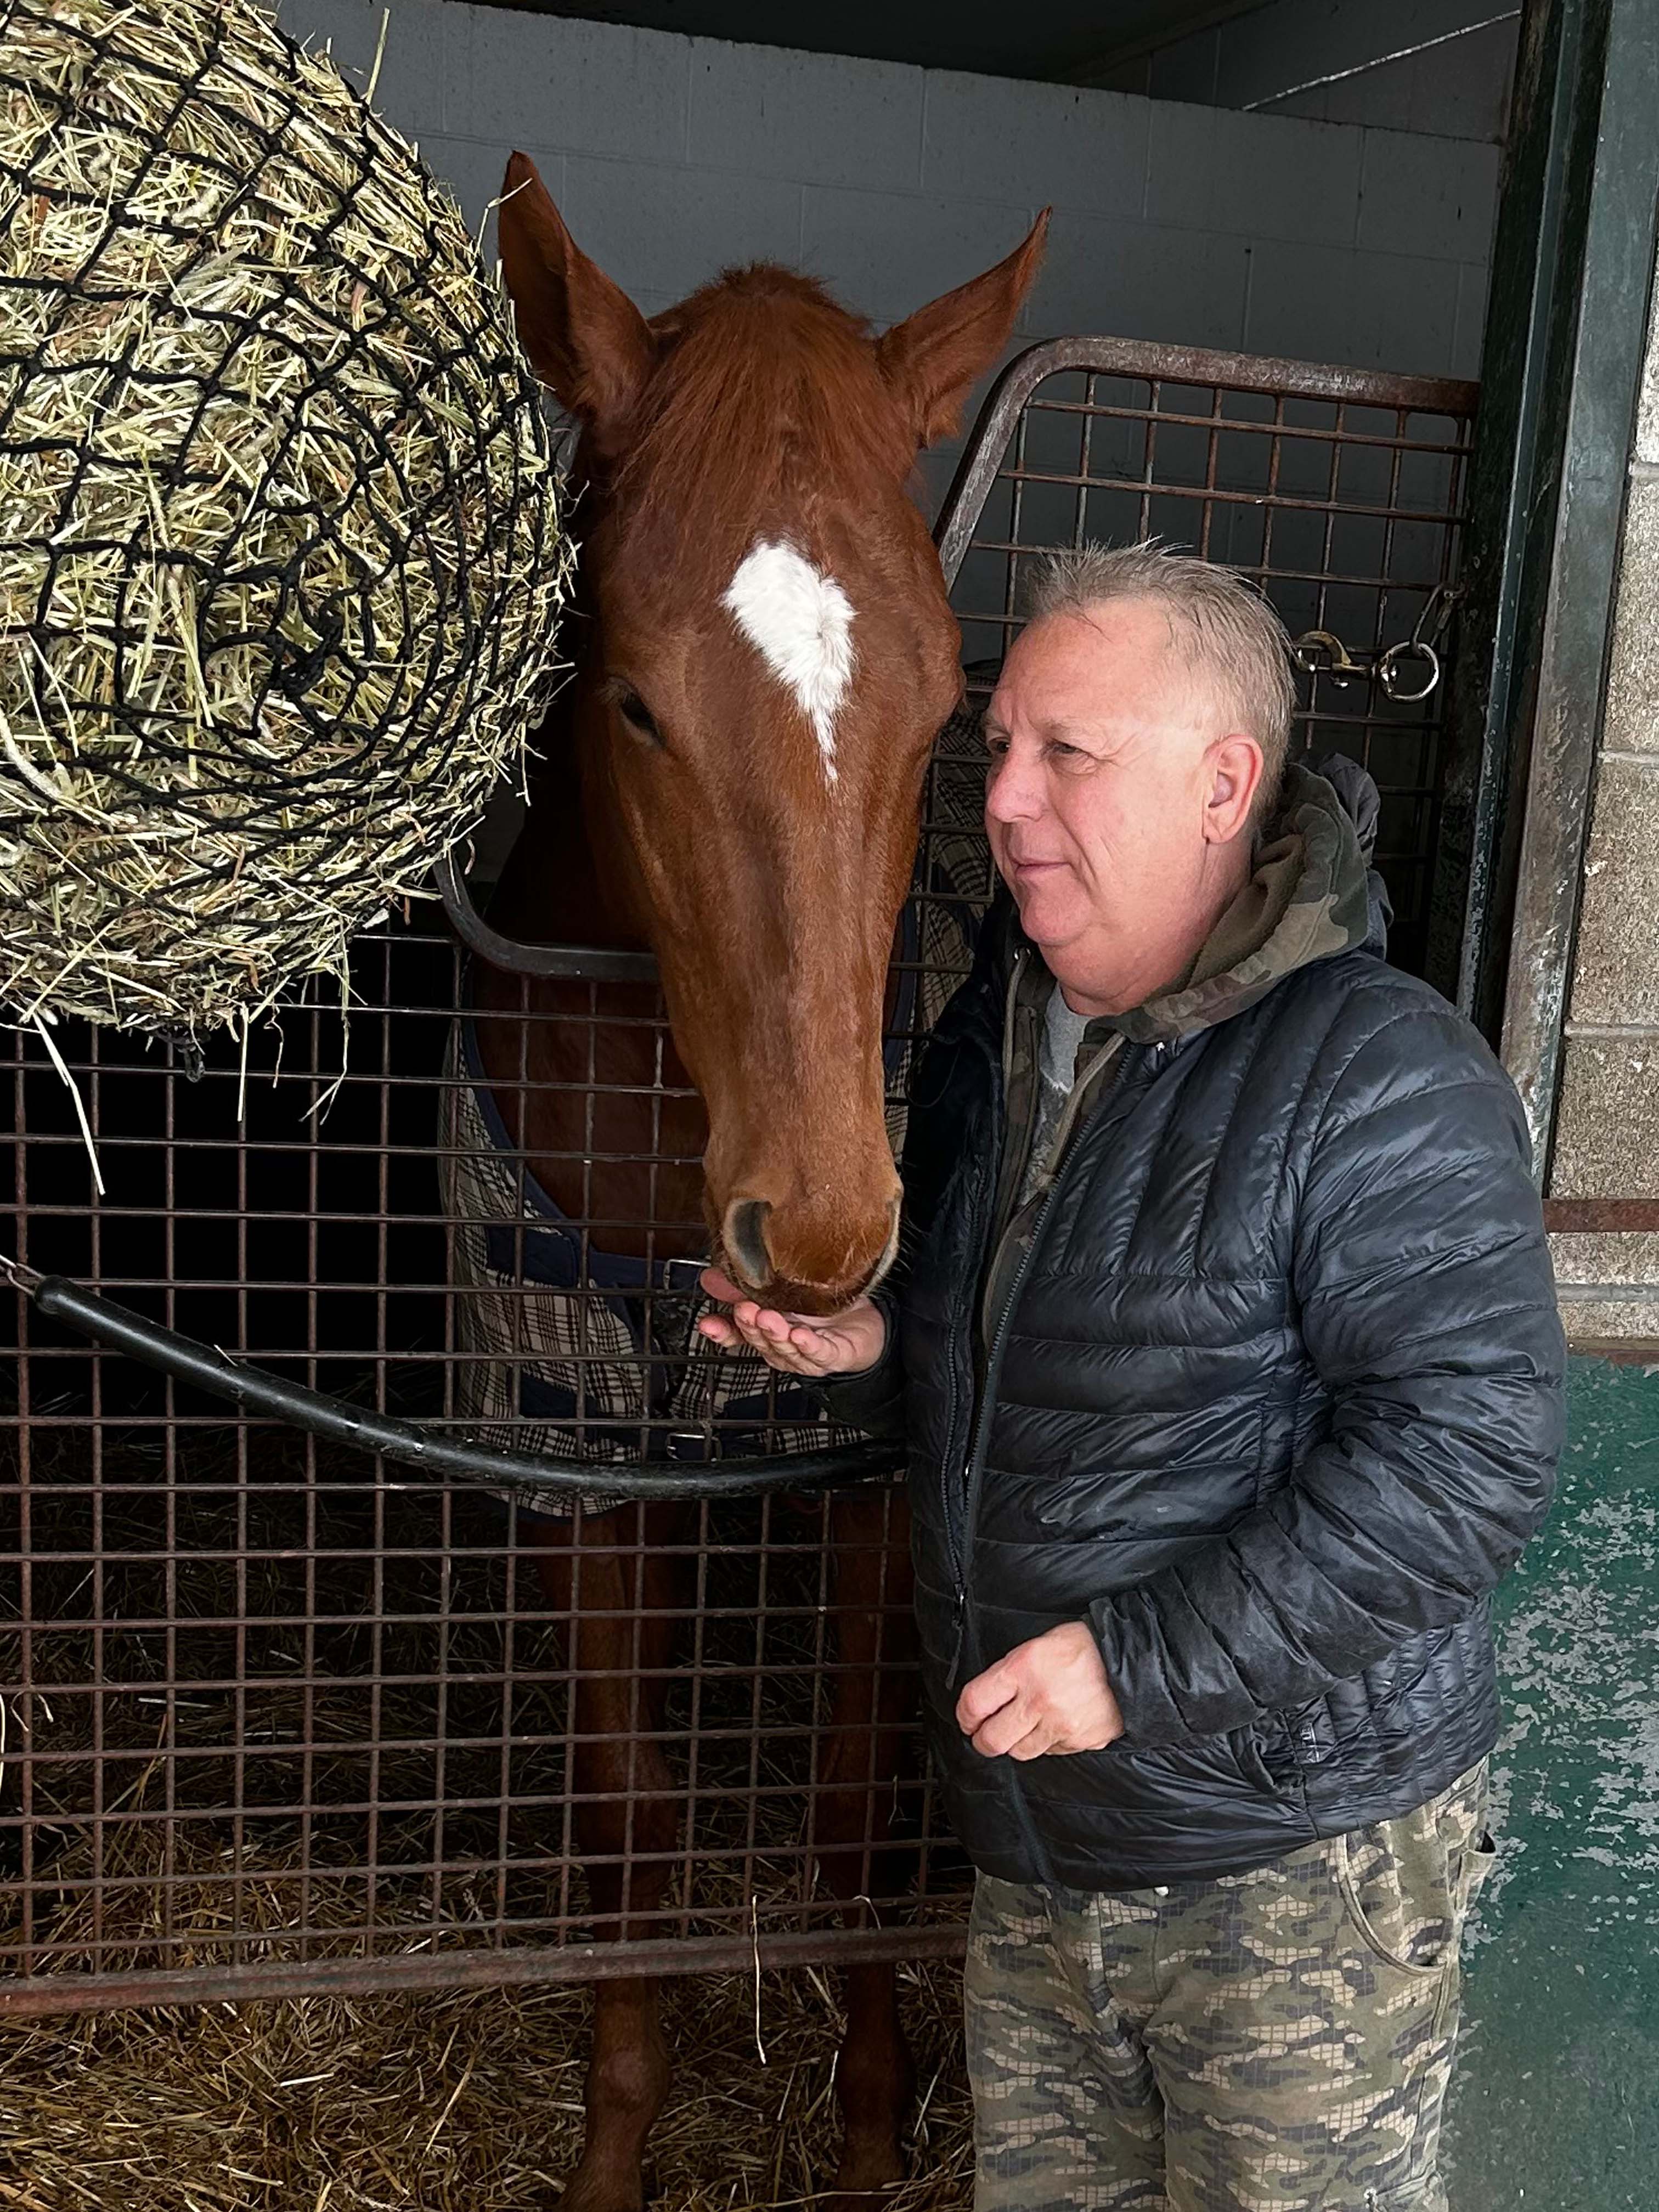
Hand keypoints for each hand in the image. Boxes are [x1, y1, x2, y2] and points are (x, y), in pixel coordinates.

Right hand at [695, 1267, 887, 1377]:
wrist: (863, 1325)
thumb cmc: (820, 1311)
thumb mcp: (779, 1293)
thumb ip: (744, 1287)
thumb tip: (711, 1276)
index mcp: (766, 1332)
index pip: (738, 1336)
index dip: (722, 1332)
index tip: (708, 1324)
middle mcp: (783, 1346)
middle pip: (761, 1340)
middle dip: (751, 1326)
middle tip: (745, 1309)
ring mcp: (806, 1354)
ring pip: (787, 1348)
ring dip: (776, 1334)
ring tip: (769, 1318)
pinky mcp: (833, 1356)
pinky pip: (819, 1353)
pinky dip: (809, 1346)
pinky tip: (801, 1335)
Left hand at [956, 1622, 1124, 1759]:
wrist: (1133, 1660)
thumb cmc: (1084, 1647)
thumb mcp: (1038, 1645)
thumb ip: (1010, 1672)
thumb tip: (987, 1699)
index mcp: (1024, 1668)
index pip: (975, 1702)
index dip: (964, 1715)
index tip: (967, 1718)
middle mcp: (1040, 1700)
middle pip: (992, 1739)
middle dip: (983, 1740)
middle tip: (984, 1734)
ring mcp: (1061, 1725)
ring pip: (1020, 1752)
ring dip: (1015, 1743)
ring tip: (1022, 1728)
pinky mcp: (1081, 1742)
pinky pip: (1052, 1752)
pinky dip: (1048, 1742)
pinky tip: (1055, 1725)